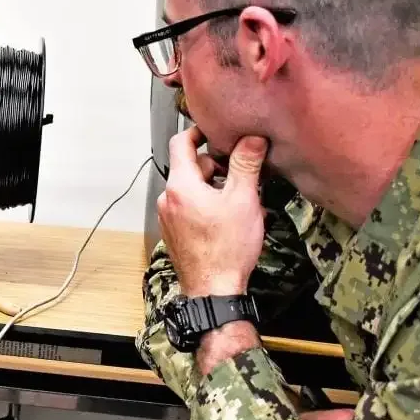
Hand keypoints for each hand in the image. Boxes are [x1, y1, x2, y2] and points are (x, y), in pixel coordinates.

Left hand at [157, 127, 267, 296]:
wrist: (213, 289)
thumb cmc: (227, 248)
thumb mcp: (243, 200)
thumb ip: (246, 165)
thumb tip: (252, 138)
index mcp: (180, 185)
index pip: (180, 143)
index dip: (199, 132)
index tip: (216, 131)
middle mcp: (168, 198)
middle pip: (190, 167)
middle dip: (215, 167)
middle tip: (240, 178)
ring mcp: (167, 216)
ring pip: (191, 188)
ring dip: (212, 188)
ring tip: (236, 203)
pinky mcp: (173, 231)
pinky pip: (188, 207)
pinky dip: (205, 205)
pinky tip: (225, 219)